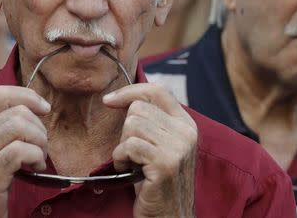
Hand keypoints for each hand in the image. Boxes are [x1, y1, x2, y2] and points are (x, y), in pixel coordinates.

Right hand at [0, 86, 49, 217]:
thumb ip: (6, 128)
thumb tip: (39, 109)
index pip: (0, 93)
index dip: (28, 96)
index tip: (44, 109)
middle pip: (19, 112)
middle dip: (40, 128)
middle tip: (41, 147)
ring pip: (21, 127)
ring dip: (40, 142)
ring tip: (39, 157)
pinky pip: (22, 150)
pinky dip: (37, 157)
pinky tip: (36, 168)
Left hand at [103, 83, 197, 217]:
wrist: (169, 215)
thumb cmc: (156, 181)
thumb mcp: (159, 145)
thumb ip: (152, 121)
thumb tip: (121, 97)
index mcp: (186, 124)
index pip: (157, 91)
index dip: (130, 91)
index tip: (109, 101)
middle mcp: (186, 132)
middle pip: (138, 108)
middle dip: (126, 130)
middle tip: (132, 152)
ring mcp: (178, 147)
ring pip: (132, 125)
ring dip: (122, 146)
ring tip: (131, 162)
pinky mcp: (166, 163)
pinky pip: (129, 145)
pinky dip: (121, 158)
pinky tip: (128, 170)